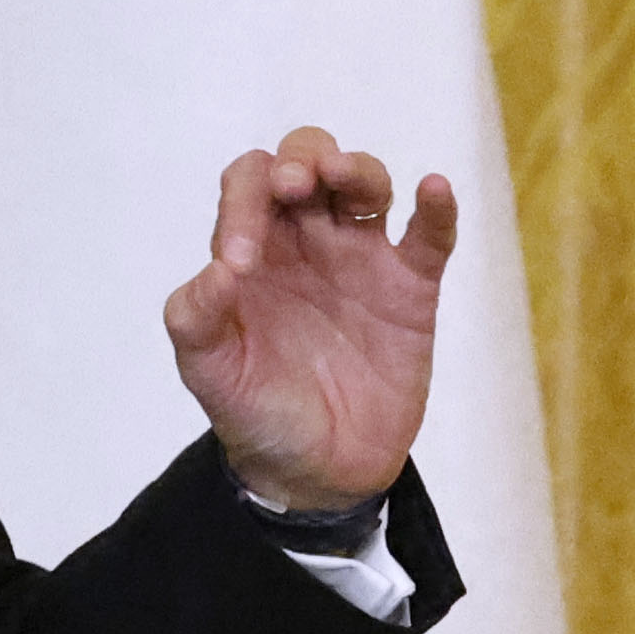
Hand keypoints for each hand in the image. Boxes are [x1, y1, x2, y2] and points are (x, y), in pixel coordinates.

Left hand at [161, 124, 457, 518]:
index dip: (242, 203)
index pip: (247, 187)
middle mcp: (306, 241)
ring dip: (357, 170)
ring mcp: (362, 260)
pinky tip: (434, 188)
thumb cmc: (257, 413)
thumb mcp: (211, 373)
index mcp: (253, 248)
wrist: (318, 472)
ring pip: (366, 184)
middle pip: (308, 161)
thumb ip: (197, 319)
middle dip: (302, 160)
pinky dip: (438, 209)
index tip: (241, 264)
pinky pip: (430, 237)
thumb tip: (216, 270)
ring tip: (345, 181)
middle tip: (293, 186)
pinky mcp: (411, 289)